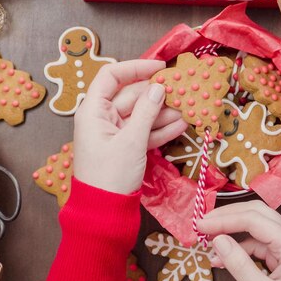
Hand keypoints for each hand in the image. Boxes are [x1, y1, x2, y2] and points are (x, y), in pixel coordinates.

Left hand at [74, 60, 187, 193]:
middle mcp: (102, 118)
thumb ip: (147, 111)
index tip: (160, 67)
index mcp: (93, 110)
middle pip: (131, 95)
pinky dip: (161, 129)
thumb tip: (159, 87)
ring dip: (164, 113)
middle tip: (183, 91)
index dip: (136, 68)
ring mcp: (115, 133)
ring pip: (142, 115)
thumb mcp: (131, 141)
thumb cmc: (110, 175)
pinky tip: (182, 125)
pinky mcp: (126, 147)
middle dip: (157, 94)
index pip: (111, 76)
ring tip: (188, 109)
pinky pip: (144, 132)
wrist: (104, 212)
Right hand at [197, 200, 280, 280]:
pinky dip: (239, 247)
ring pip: (256, 225)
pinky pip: (258, 242)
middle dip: (228, 216)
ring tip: (208, 242)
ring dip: (231, 231)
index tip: (201, 225)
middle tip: (203, 225)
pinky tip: (223, 258)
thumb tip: (218, 240)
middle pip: (257, 213)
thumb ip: (239, 266)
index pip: (254, 219)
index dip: (224, 219)